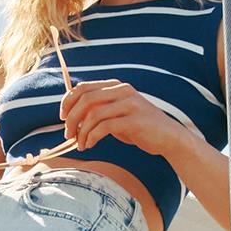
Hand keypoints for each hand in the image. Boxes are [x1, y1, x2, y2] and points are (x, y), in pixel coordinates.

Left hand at [58, 79, 183, 157]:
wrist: (168, 137)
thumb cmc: (139, 127)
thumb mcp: (117, 114)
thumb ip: (99, 110)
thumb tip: (70, 116)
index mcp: (115, 86)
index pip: (82, 88)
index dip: (68, 102)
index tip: (62, 118)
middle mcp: (122, 91)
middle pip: (85, 99)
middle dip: (72, 118)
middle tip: (68, 134)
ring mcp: (130, 104)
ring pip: (94, 114)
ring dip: (82, 131)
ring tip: (81, 144)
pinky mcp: (135, 120)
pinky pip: (105, 126)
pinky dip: (92, 136)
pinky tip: (90, 144)